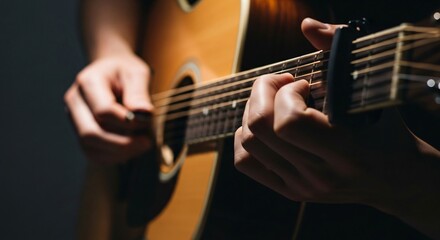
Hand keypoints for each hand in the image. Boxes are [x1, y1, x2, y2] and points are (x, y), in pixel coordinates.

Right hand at [64, 52, 153, 162]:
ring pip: (90, 147)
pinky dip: (113, 157)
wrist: (111, 70)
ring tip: (141, 145)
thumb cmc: (126, 71)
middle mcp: (75, 101)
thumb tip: (143, 114)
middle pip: (90, 133)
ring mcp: (74, 118)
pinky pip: (92, 153)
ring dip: (119, 153)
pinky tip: (131, 150)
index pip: (103, 111)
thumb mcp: (137, 73)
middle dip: (122, 144)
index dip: (128, 122)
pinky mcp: (80, 131)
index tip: (147, 121)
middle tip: (146, 142)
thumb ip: (139, 93)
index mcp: (88, 82)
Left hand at [233, 18, 439, 207]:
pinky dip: (245, 136)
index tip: (304, 84)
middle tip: (282, 84)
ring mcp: (302, 187)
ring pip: (248, 143)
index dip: (287, 93)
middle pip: (260, 128)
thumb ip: (340, 53)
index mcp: (348, 153)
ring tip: (276, 103)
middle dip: (263, 92)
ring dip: (254, 111)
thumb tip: (307, 26)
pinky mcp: (290, 192)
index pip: (289, 121)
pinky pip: (245, 162)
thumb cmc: (385, 130)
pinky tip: (266, 125)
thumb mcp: (371, 91)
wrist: (394, 179)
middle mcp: (321, 176)